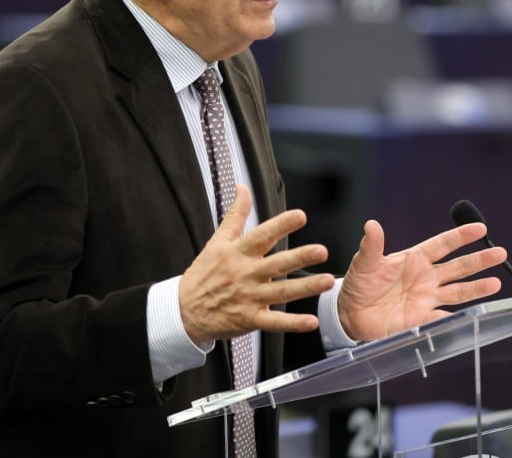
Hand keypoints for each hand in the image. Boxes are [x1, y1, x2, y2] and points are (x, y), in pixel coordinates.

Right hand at [179, 185, 335, 344]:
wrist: (184, 310)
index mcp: (238, 253)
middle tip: (321, 251)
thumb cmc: (204, 273)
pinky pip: (274, 322)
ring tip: (327, 281)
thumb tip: (243, 188)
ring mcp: (248, 297)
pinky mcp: (249, 319)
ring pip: (281, 292)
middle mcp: (245, 273)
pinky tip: (311, 321)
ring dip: (305, 287)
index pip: (262, 235)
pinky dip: (293, 323)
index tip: (300, 216)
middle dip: (300, 257)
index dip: (281, 224)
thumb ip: (235, 215)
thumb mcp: (217, 241)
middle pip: (276, 263)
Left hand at [337, 219, 506, 341]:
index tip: (480, 229)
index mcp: (414, 259)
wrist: (350, 313)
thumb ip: (371, 246)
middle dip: (479, 260)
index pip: (442, 245)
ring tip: (496, 283)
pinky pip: (443, 317)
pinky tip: (471, 316)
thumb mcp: (364, 263)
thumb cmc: (359, 284)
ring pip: (458, 291)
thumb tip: (371, 225)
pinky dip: (456, 318)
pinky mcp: (422, 318)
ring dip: (476, 288)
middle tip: (500, 253)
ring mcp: (426, 298)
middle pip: (458, 267)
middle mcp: (425, 277)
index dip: (460, 236)